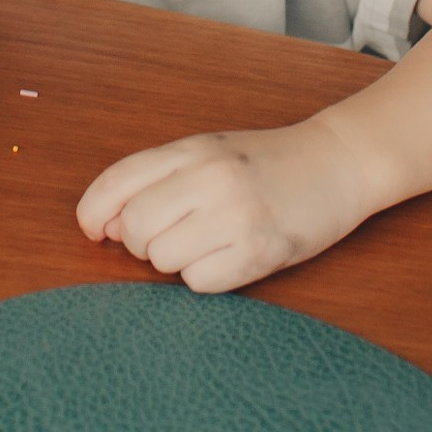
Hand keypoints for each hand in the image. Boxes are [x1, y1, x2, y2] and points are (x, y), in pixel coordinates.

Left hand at [76, 119, 380, 292]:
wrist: (338, 162)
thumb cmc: (266, 163)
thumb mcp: (208, 154)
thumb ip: (156, 179)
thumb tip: (104, 226)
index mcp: (191, 149)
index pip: (117, 181)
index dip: (93, 212)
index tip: (95, 230)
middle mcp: (210, 177)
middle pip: (134, 227)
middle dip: (141, 242)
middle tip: (172, 234)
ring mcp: (236, 214)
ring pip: (162, 259)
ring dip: (177, 260)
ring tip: (209, 242)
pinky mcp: (260, 251)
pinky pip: (199, 283)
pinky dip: (208, 277)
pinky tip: (231, 256)